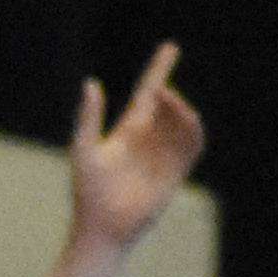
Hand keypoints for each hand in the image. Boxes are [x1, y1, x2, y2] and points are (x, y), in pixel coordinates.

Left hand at [65, 45, 204, 245]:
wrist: (102, 228)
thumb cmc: (88, 192)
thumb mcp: (84, 148)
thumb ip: (88, 117)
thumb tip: (91, 83)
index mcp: (127, 131)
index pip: (146, 94)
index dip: (159, 71)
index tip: (171, 48)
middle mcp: (149, 140)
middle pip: (166, 106)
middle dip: (168, 93)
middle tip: (161, 88)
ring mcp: (164, 155)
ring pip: (181, 123)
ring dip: (180, 109)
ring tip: (168, 101)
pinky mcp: (175, 173)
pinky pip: (191, 147)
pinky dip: (193, 131)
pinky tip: (189, 119)